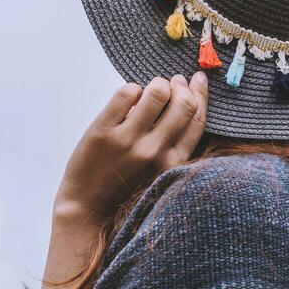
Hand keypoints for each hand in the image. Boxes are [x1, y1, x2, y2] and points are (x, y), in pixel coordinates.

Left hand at [53, 73, 207, 222]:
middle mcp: (155, 151)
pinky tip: (129, 95)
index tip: (197, 80)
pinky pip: (126, 93)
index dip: (200, 94)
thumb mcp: (161, 172)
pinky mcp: (103, 132)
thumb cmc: (126, 187)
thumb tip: (183, 102)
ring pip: (157, 93)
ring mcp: (129, 141)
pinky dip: (131, 88)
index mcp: (174, 162)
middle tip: (173, 81)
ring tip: (151, 87)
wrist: (88, 209)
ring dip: (157, 83)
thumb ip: (174, 145)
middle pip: (183, 103)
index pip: (197, 119)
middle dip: (180, 85)